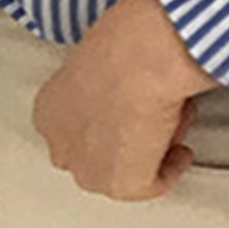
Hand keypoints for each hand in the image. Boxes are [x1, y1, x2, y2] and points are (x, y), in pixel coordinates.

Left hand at [33, 0, 219, 200]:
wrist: (138, 58)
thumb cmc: (123, 42)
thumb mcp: (100, 58)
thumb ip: (104, 81)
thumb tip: (129, 81)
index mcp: (47, 112)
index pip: (77, 129)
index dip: (110, 121)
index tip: (133, 110)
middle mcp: (60, 146)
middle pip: (99, 154)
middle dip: (128, 143)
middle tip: (155, 123)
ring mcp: (89, 169)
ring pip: (126, 168)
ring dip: (151, 151)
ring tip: (172, 121)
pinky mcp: (123, 185)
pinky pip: (154, 183)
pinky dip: (172, 167)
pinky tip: (180, 148)